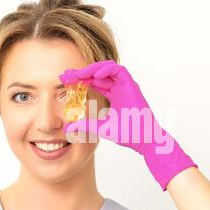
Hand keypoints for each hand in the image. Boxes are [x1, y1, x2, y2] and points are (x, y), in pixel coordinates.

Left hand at [58, 60, 197, 190]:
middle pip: (98, 74)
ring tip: (78, 74)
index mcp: (113, 96)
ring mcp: (126, 86)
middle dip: (81, 73)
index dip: (79, 80)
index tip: (64, 80)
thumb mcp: (101, 128)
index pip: (94, 83)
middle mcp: (119, 88)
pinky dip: (107, 70)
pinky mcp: (132, 85)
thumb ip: (86, 125)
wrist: (144, 140)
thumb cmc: (129, 135)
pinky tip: (93, 76)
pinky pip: (119, 71)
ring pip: (108, 69)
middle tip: (65, 75)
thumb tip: (68, 128)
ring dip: (92, 69)